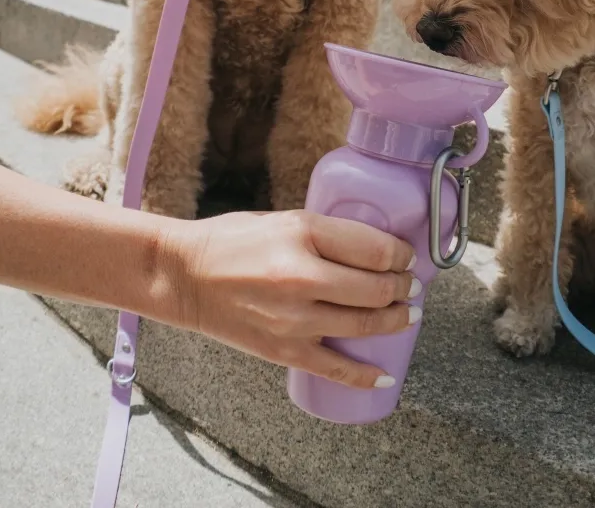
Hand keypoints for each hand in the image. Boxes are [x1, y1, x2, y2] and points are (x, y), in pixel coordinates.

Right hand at [166, 210, 419, 388]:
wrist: (184, 276)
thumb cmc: (235, 240)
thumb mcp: (287, 219)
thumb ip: (330, 234)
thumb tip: (379, 249)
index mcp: (304, 233)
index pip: (375, 248)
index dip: (402, 254)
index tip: (407, 256)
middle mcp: (301, 276)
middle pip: (376, 288)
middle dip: (404, 287)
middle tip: (410, 284)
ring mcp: (293, 318)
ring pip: (365, 324)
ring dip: (396, 320)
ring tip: (407, 313)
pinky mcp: (283, 350)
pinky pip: (334, 368)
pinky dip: (365, 374)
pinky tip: (385, 374)